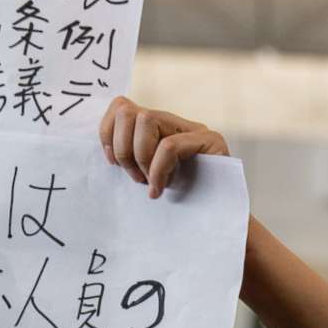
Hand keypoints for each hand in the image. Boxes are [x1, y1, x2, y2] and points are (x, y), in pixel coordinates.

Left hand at [99, 96, 229, 198]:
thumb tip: (107, 154)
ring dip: (141, 157)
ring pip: (146, 120)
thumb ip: (132, 160)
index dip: (107, 133)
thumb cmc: (181, 203)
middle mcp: (174, 122)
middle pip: (127, 110)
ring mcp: (194, 129)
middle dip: (122, 148)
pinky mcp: (211, 141)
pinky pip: (169, 146)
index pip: (120, 106)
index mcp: (156, 128)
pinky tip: (162, 189)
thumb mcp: (147, 178)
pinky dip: (159, 170)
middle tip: (136, 178)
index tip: (113, 164)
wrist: (220, 221)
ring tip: (151, 183)